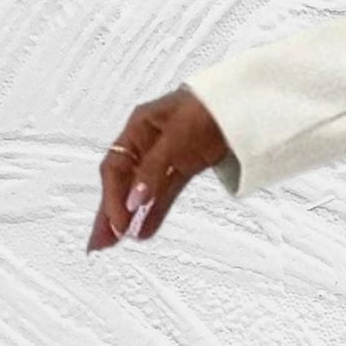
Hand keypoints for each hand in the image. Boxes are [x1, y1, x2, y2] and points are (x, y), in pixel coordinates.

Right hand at [87, 87, 230, 252]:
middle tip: (100, 244)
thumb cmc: (209, 107)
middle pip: (122, 182)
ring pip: (141, 191)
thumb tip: (134, 201)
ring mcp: (166, 156)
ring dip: (130, 217)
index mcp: (138, 128)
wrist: (245, 102)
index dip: (113, 198)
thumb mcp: (176, 138)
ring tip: (117, 242)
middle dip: (109, 213)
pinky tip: (144, 230)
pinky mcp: (184, 166)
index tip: (118, 224)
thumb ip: (154, 170)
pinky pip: (164, 192)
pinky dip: (154, 211)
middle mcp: (147, 142)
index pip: (116, 168)